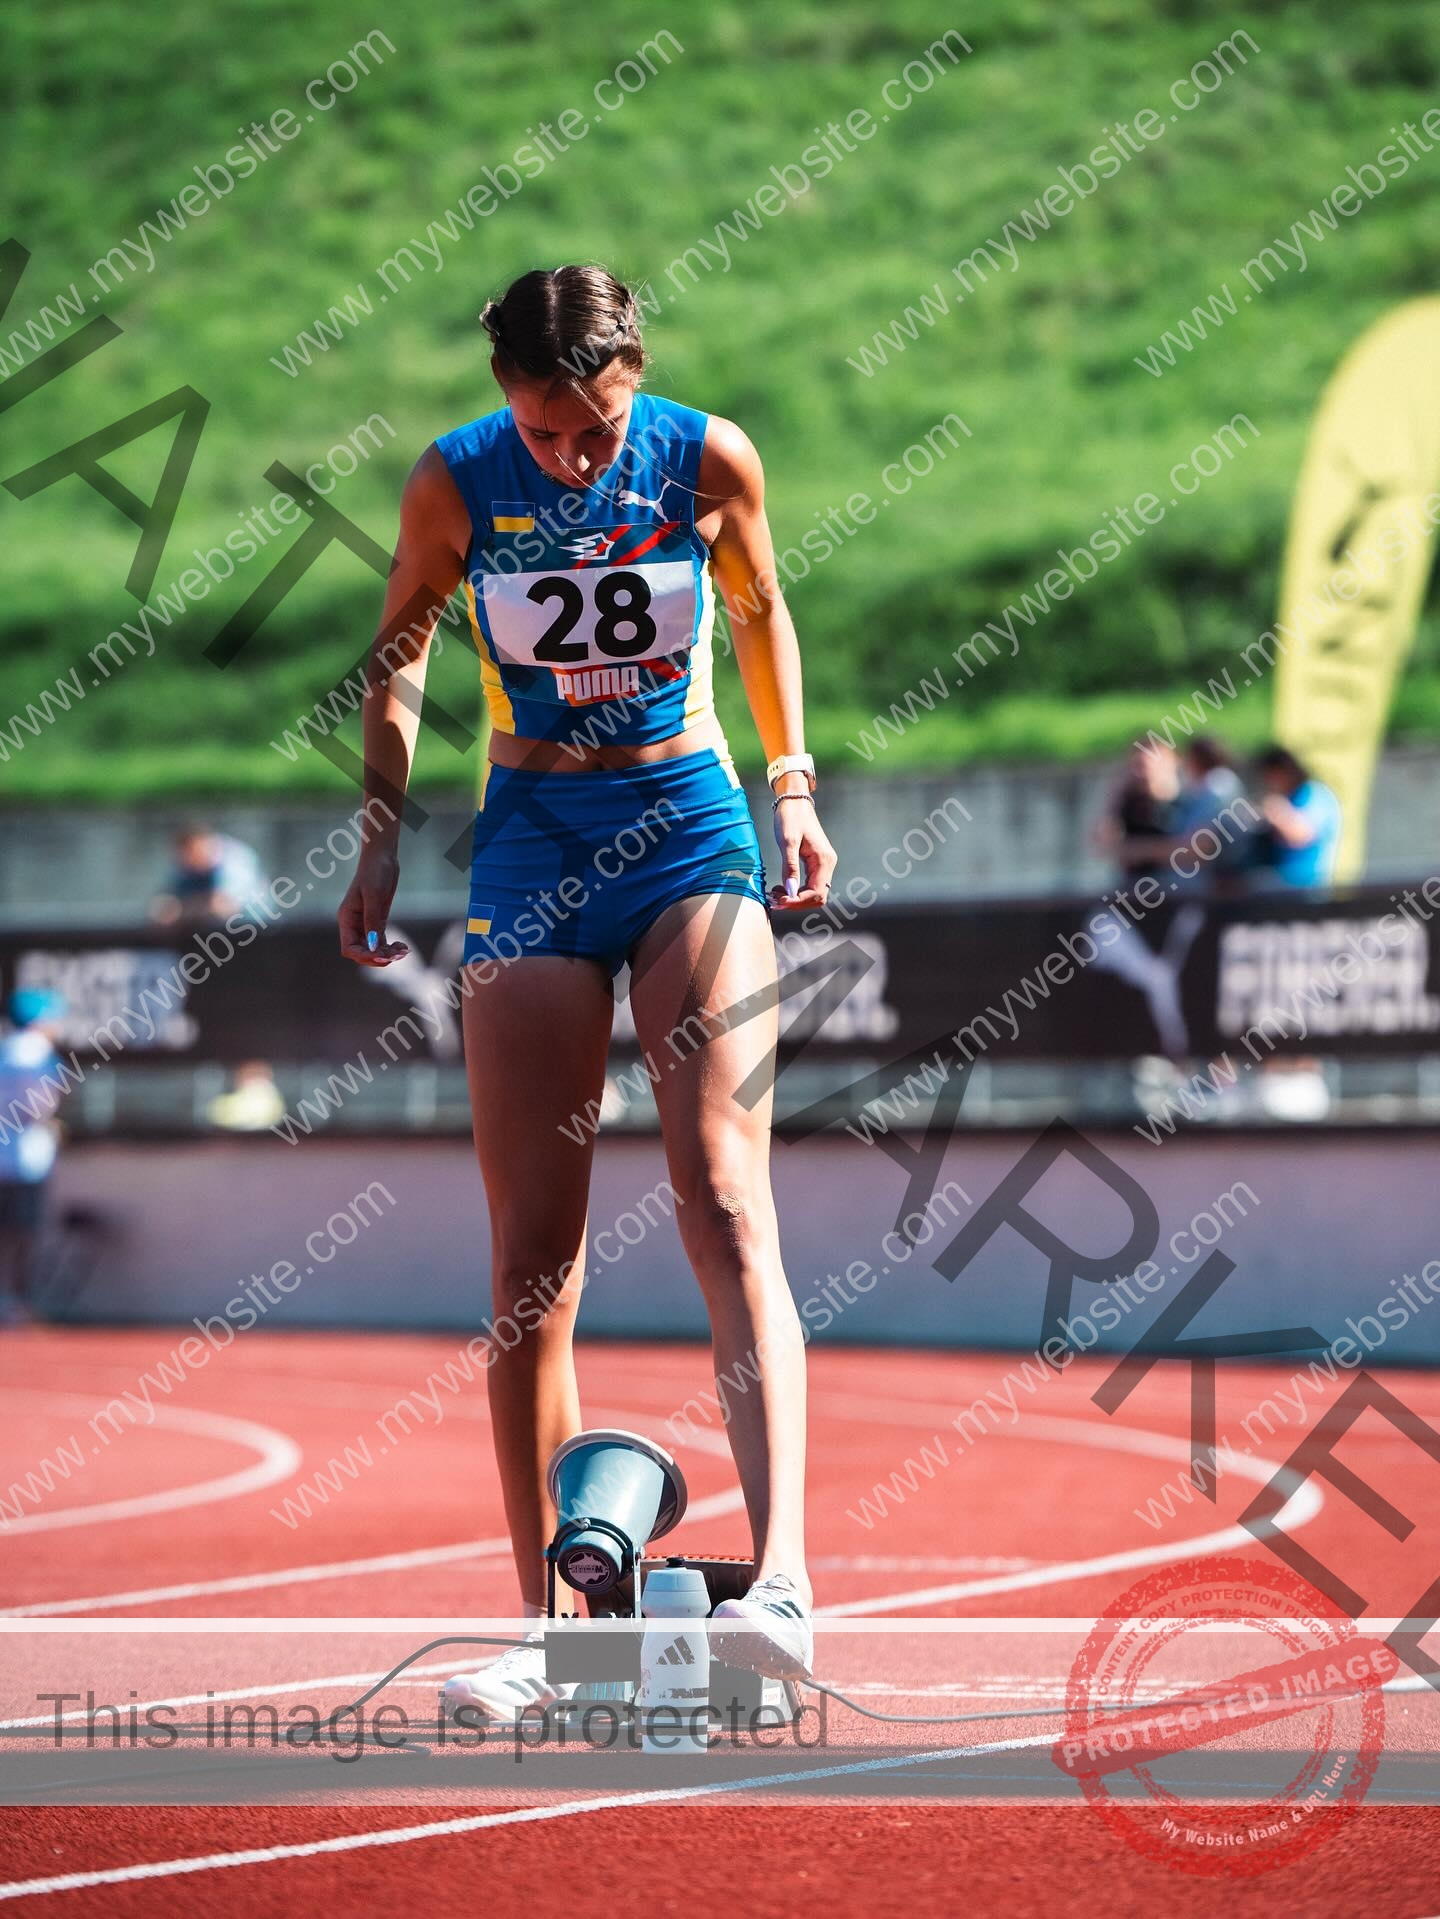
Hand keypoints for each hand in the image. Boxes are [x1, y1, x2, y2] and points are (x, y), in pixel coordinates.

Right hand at [338, 850, 408, 965]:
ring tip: (404, 952)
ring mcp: (365, 923)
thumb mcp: (373, 896)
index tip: (382, 956)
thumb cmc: (375, 872)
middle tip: (397, 956)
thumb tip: (372, 946)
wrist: (383, 857)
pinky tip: (404, 947)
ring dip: (387, 955)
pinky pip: (381, 942)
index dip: (363, 956)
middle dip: (378, 958)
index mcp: (346, 919)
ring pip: (373, 949)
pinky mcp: (377, 920)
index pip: (349, 948)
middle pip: (361, 952)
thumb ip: (372, 921)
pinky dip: (391, 948)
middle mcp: (354, 924)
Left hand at [769, 795, 835, 910]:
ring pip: (813, 893)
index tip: (779, 901)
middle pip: (817, 897)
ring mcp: (823, 864)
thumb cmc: (791, 817)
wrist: (794, 801)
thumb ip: (790, 868)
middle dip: (796, 902)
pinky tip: (780, 888)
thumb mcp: (787, 842)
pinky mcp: (815, 863)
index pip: (816, 892)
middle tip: (774, 900)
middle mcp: (827, 864)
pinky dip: (796, 891)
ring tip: (775, 895)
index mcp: (823, 860)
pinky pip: (809, 884)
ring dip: (795, 898)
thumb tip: (790, 892)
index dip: (798, 901)